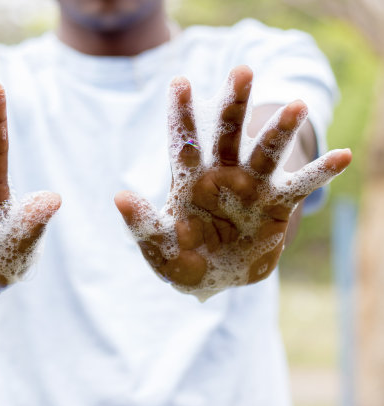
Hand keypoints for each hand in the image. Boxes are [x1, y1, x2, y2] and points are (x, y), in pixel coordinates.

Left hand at [115, 65, 350, 300]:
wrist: (215, 278)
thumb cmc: (182, 258)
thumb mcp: (159, 246)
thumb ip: (142, 224)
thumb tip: (119, 195)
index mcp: (188, 179)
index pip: (184, 141)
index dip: (181, 113)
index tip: (179, 81)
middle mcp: (221, 173)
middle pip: (227, 133)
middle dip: (234, 103)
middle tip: (242, 71)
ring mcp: (250, 186)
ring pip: (265, 151)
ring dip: (280, 130)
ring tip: (298, 105)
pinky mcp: (275, 205)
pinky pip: (299, 187)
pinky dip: (319, 173)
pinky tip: (342, 156)